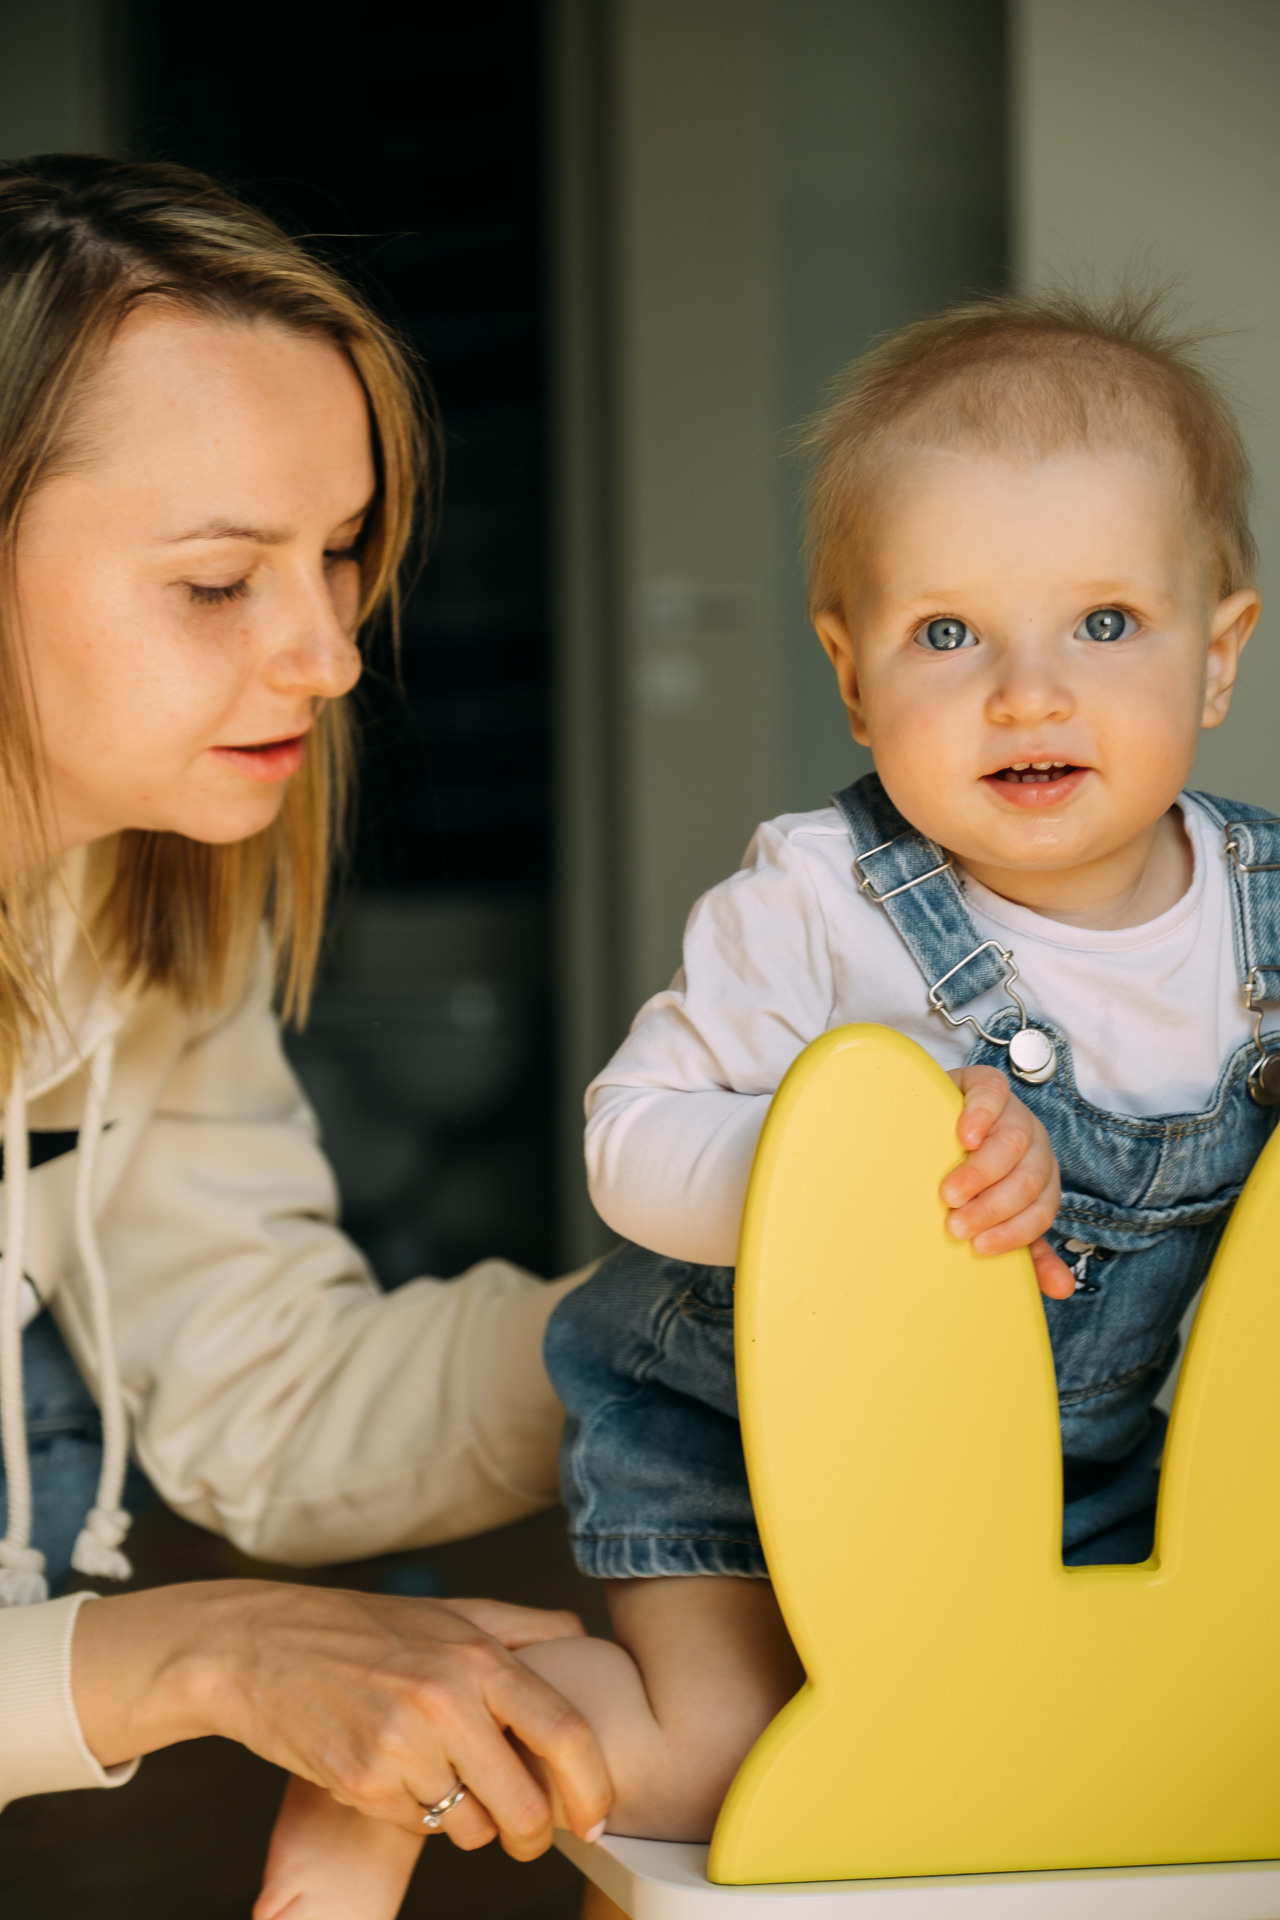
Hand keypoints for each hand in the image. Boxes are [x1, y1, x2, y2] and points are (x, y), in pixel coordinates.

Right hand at [74, 1581, 611, 1860]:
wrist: (262, 1646)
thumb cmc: (364, 1628)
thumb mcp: (450, 1611)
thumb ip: (522, 1628)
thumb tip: (581, 1642)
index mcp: (478, 1656)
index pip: (565, 1731)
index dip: (593, 1786)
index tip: (597, 1818)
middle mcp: (447, 1700)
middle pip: (525, 1805)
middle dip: (534, 1834)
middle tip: (529, 1834)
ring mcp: (402, 1745)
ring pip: (472, 1826)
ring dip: (469, 1819)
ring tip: (439, 1774)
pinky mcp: (363, 1783)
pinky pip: (418, 1825)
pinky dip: (416, 1813)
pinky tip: (394, 1772)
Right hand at [941, 1066, 1073, 1299]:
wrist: (935, 1121)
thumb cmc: (965, 1176)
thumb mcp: (994, 1212)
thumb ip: (1025, 1249)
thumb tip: (1062, 1289)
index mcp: (1041, 1179)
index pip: (1042, 1210)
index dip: (1014, 1232)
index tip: (979, 1248)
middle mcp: (1035, 1145)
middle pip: (1028, 1179)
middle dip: (994, 1207)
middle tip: (957, 1225)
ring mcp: (1013, 1112)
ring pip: (1012, 1142)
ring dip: (982, 1173)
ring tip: (950, 1193)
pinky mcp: (986, 1084)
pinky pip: (993, 1095)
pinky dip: (980, 1117)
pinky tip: (964, 1137)